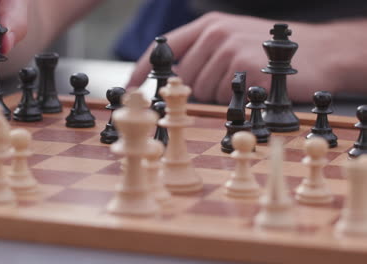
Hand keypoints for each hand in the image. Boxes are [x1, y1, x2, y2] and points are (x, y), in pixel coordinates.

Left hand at [127, 12, 345, 103]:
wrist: (317, 53)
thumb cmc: (269, 53)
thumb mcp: (233, 40)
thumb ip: (202, 54)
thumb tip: (174, 81)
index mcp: (209, 26)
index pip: (164, 48)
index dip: (144, 70)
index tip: (130, 87)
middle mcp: (215, 34)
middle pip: (184, 77)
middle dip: (200, 89)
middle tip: (229, 82)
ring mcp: (228, 49)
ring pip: (201, 90)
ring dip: (218, 95)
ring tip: (244, 81)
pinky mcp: (242, 66)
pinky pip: (220, 96)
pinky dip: (232, 99)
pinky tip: (251, 86)